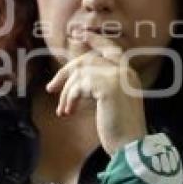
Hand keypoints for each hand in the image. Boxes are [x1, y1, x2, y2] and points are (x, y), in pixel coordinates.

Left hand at [45, 32, 147, 155]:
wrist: (131, 148)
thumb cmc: (121, 131)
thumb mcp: (112, 104)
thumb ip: (100, 88)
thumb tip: (77, 82)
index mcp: (129, 75)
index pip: (111, 49)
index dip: (96, 41)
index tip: (81, 34)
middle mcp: (125, 72)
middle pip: (88, 60)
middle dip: (66, 72)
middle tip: (51, 87)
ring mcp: (118, 77)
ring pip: (81, 73)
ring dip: (67, 92)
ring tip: (63, 109)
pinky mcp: (108, 87)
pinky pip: (79, 85)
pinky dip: (70, 98)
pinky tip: (68, 112)